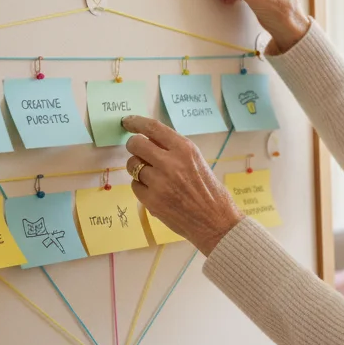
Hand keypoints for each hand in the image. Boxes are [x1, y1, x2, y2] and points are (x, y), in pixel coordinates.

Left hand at [122, 115, 244, 254]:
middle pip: (136, 144)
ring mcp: (159, 182)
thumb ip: (175, 151)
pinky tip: (156, 192)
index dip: (136, 122)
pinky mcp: (152, 201)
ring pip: (132, 165)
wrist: (216, 222)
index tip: (127, 122)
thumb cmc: (210, 191)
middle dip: (134, 146)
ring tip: (152, 177)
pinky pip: (135, 185)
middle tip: (138, 152)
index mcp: (185, 149)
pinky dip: (141, 187)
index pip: (153, 128)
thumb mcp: (197, 162)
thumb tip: (150, 140)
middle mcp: (170, 162)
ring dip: (137, 168)